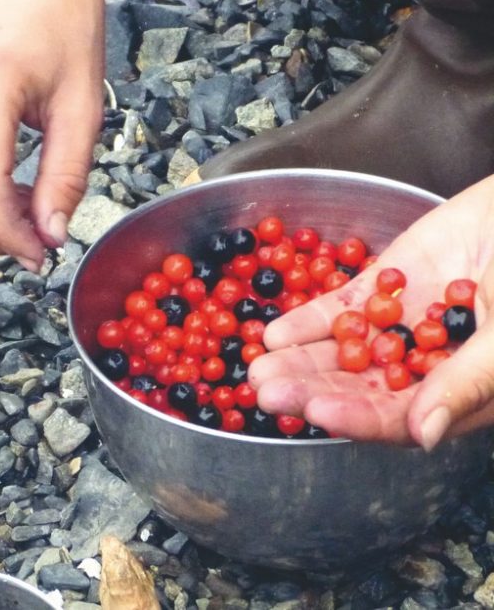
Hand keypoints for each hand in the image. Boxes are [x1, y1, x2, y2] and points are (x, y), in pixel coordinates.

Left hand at [248, 174, 493, 449]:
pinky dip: (308, 321)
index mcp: (455, 392)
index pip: (398, 417)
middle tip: (265, 391)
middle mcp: (420, 366)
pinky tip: (276, 333)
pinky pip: (340, 309)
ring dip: (299, 360)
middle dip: (310, 390)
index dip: (356, 417)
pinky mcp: (385, 287)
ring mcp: (399, 325)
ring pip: (342, 350)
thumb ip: (465, 385)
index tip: (317, 411)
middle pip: (357, 387)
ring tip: (258, 366)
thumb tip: (423, 436)